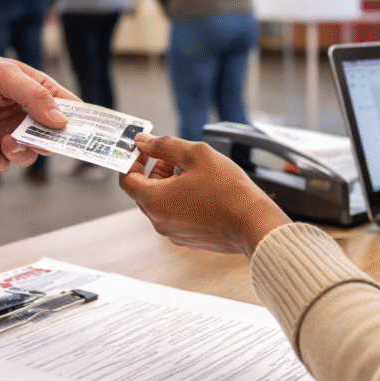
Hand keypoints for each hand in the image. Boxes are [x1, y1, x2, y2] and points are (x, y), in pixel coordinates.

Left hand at [0, 51, 78, 172]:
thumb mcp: (4, 75)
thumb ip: (34, 96)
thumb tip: (61, 121)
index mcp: (34, 93)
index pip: (67, 109)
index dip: (80, 122)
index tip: (89, 134)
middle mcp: (23, 116)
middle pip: (51, 138)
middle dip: (49, 143)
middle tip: (42, 142)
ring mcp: (4, 134)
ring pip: (28, 156)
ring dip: (21, 153)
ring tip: (7, 141)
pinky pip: (0, 165)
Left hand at [119, 134, 291, 256]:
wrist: (253, 222)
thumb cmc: (226, 189)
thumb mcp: (195, 155)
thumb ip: (164, 146)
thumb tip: (142, 141)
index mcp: (154, 200)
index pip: (126, 179)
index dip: (131, 161)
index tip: (143, 150)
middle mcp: (159, 221)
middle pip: (144, 191)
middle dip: (155, 171)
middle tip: (175, 159)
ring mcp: (174, 233)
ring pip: (161, 203)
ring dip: (169, 185)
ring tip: (194, 173)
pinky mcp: (189, 239)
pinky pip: (175, 216)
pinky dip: (181, 200)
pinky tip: (203, 191)